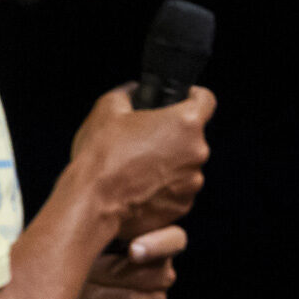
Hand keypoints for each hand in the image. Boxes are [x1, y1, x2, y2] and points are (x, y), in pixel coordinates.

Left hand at [66, 225, 184, 298]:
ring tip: (72, 291)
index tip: (132, 251)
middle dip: (106, 274)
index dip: (156, 246)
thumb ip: (104, 232)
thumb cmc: (87, 257)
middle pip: (147, 274)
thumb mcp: (96, 240)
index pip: (174, 240)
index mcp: (157, 242)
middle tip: (80, 272)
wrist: (75, 295)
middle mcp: (163, 273)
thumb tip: (100, 230)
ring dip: (95, 296)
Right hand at [70, 84, 213, 239]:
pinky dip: (164, 187)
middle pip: (192, 137)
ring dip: (169, 163)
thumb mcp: (108, 108)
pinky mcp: (183, 206)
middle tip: (144, 139)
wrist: (92, 203)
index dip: (192, 96)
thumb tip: (134, 92)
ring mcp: (192, 183)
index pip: (206, 100)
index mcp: (186, 123)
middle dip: (172, 136)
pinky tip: (139, 186)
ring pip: (186, 165)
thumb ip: (128, 93)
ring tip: (138, 167)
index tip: (182, 100)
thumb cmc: (101, 155)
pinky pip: (178, 190)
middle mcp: (197, 153)